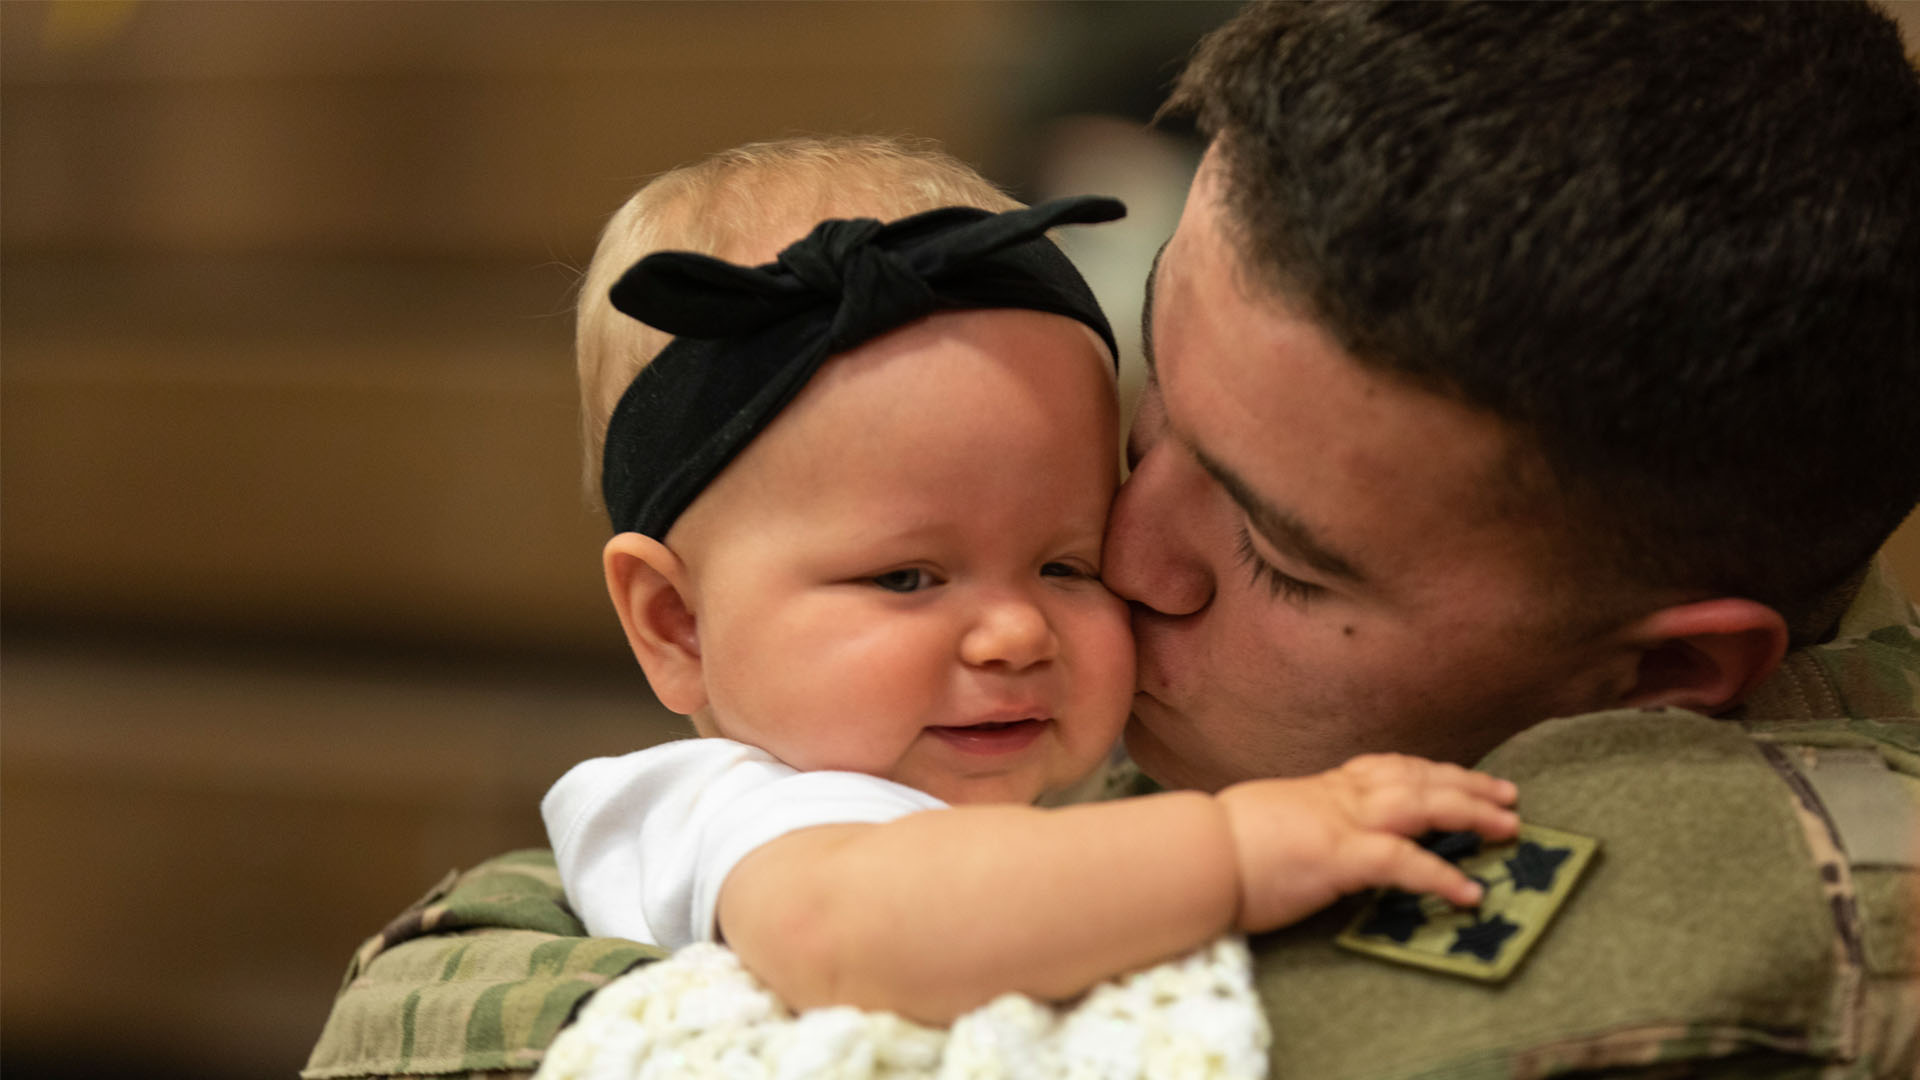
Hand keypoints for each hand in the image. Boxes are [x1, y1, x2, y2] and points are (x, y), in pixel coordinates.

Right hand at [1215, 754, 1518, 932]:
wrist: (1192, 853)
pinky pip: (1403, 861)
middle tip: (1509, 797)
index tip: (1460, 777)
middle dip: (1468, 785)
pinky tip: (1468, 891)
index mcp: (1320, 788)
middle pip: (1417, 777)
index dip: (1430, 771)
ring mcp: (1341, 821)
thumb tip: (1307, 835)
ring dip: (1472, 813)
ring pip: (1423, 803)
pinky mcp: (1340, 856)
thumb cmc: (1216, 845)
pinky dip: (1440, 874)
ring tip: (1509, 828)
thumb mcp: (1267, 819)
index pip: (1387, 768)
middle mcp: (1338, 795)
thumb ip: (1299, 820)